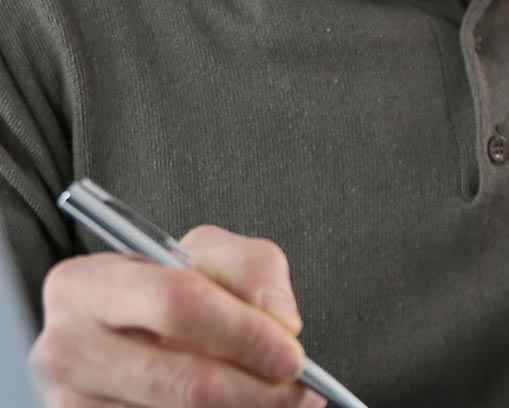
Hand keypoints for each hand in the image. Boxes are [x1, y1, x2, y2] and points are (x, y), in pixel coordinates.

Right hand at [30, 225, 325, 407]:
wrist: (130, 331)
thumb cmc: (168, 292)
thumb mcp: (209, 256)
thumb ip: (253, 270)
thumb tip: (279, 320)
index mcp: (85, 285)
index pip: (176, 304)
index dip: (245, 333)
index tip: (291, 354)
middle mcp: (66, 348)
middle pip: (180, 382)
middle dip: (255, 391)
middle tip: (299, 391)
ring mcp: (72, 403)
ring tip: (279, 402)